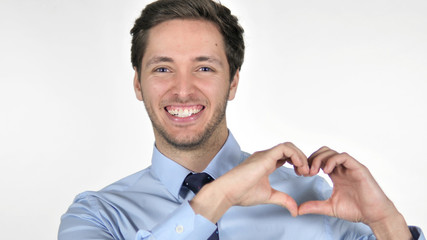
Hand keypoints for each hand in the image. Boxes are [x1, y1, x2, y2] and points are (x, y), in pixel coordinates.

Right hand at [191, 142, 308, 221]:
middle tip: (306, 172)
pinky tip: (299, 166)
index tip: (302, 174)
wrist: (230, 192)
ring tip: (304, 170)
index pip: (286, 156)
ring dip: (300, 156)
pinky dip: (295, 155)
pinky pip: (285, 148)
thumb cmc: (242, 192)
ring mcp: (265, 155)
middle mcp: (265, 156)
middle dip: (301, 159)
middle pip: (289, 149)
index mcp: (266, 163)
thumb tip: (295, 209)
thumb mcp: (269, 196)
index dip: (297, 163)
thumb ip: (283, 199)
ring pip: (288, 146)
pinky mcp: (265, 156)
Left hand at [298, 146, 410, 238]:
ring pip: (332, 152)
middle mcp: (342, 168)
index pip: (319, 160)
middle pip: (324, 152)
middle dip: (312, 159)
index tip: (302, 174)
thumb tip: (298, 210)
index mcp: (336, 174)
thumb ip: (315, 206)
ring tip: (315, 171)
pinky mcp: (358, 168)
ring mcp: (350, 167)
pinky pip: (344, 157)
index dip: (308, 164)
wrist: (374, 215)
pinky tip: (326, 171)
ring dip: (320, 159)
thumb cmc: (356, 210)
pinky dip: (332, 160)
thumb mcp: (330, 207)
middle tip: (307, 171)